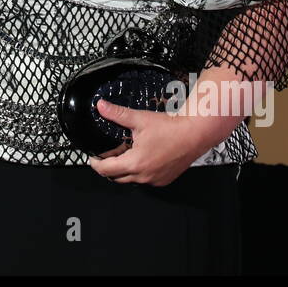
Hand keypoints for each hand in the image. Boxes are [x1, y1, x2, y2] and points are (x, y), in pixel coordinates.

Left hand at [86, 98, 222, 186]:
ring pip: (131, 179)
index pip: (106, 170)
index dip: (95, 164)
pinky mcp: (164, 180)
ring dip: (124, 169)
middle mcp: (144, 176)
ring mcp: (155, 180)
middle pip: (116, 177)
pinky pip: (145, 180)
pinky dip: (139, 172)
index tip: (92, 158)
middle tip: (107, 154)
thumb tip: (101, 106)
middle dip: (109, 167)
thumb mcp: (139, 119)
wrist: (195, 134)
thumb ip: (117, 113)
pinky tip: (141, 157)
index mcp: (135, 163)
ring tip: (125, 152)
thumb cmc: (171, 128)